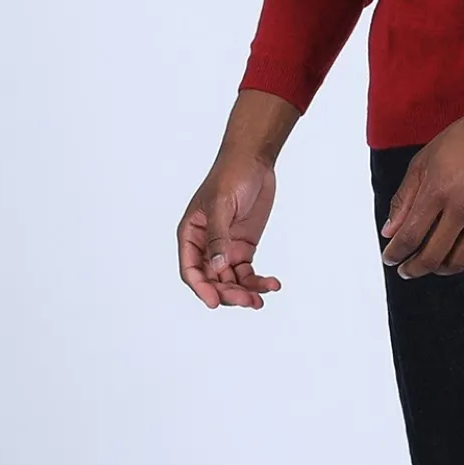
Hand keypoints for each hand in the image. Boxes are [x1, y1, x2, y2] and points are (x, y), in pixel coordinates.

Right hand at [180, 150, 282, 308]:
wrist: (254, 161)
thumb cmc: (230, 176)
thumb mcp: (221, 205)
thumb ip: (218, 237)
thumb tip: (218, 266)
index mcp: (191, 235)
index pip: (191, 270)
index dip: (201, 289)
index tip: (215, 303)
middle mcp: (206, 245)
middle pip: (213, 280)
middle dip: (229, 294)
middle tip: (248, 301)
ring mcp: (226, 247)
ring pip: (231, 280)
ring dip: (245, 292)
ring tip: (261, 300)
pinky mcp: (244, 247)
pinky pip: (248, 272)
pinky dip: (258, 281)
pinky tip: (272, 284)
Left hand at [381, 102, 463, 277]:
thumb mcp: (424, 162)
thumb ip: (404, 198)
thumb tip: (390, 230)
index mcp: (437, 191)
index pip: (409, 236)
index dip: (395, 253)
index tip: (390, 258)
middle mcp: (461, 207)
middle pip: (432, 256)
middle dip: (413, 269)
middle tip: (406, 270)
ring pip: (458, 261)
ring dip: (439, 269)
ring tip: (431, 265)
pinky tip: (457, 257)